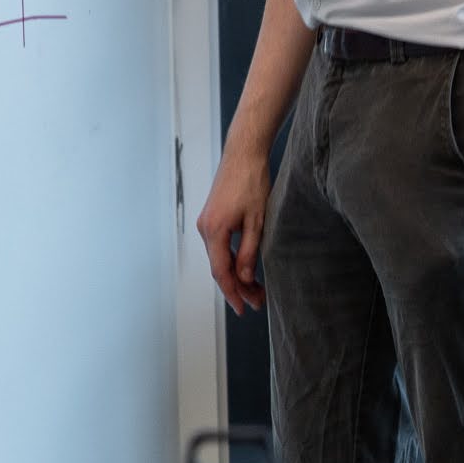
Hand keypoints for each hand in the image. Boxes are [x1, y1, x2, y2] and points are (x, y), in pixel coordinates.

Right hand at [194, 142, 271, 314]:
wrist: (243, 154)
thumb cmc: (252, 182)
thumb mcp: (257, 221)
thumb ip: (249, 252)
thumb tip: (243, 277)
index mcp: (214, 231)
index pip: (221, 272)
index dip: (233, 293)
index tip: (243, 309)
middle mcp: (205, 228)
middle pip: (219, 268)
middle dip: (238, 287)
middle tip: (258, 301)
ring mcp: (206, 222)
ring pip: (219, 258)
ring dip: (236, 274)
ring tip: (256, 287)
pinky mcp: (211, 217)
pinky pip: (219, 246)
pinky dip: (231, 259)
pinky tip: (246, 266)